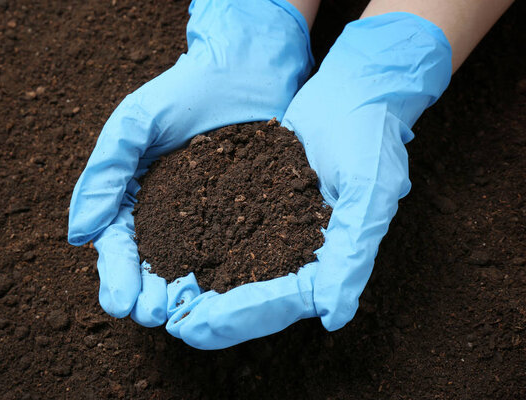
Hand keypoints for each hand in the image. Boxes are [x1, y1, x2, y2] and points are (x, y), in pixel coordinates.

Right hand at [68, 0, 312, 326]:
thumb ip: (105, 173)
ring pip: (190, 266)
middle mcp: (166, 216)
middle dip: (149, 294)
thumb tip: (78, 235)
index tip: (119, 303)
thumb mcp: (134, 123)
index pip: (117, 245)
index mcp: (131, 197)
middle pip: (152, 265)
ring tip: (183, 314)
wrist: (243, 72)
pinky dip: (226, 275)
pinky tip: (225, 295)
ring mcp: (206, 220)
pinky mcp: (244, 217)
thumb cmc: (183, 92)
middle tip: (153, 315)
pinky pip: (233, 251)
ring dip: (184, 294)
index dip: (117, 276)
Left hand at [168, 12, 451, 348]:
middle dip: (216, 316)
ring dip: (204, 293)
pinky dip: (203, 255)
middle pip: (256, 300)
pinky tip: (172, 259)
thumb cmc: (368, 137)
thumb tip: (334, 317)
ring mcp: (281, 235)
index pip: (283, 301)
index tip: (197, 324)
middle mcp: (304, 255)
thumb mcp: (369, 191)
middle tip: (175, 325)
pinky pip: (231, 241)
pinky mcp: (262, 211)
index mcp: (332, 260)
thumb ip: (354, 253)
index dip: (241, 317)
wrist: (352, 94)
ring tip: (166, 301)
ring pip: (239, 278)